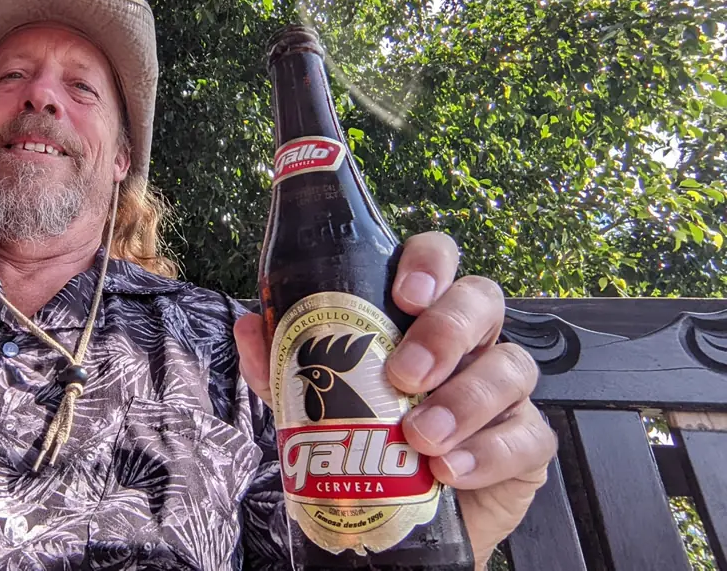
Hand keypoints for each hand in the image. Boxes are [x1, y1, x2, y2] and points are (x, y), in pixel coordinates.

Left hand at [233, 232, 556, 566]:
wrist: (401, 519)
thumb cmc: (368, 443)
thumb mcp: (316, 402)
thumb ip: (285, 364)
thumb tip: (250, 326)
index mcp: (420, 317)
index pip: (438, 260)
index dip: (429, 263)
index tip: (404, 293)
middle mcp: (470, 343)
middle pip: (482, 300)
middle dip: (445, 331)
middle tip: (405, 374)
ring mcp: (503, 391)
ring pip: (512, 367)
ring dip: (464, 400)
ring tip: (420, 437)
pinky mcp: (526, 444)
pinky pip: (528, 436)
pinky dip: (488, 452)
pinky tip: (451, 469)